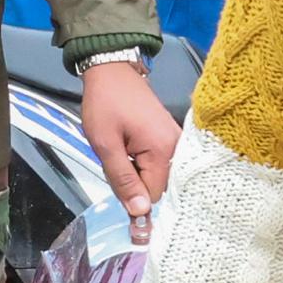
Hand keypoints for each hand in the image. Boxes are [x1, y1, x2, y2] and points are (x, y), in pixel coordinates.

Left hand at [76, 55, 178, 242]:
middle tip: (116, 159)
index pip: (153, 195)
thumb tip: (139, 212)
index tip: (115, 183)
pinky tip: (128, 148)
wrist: (113, 71)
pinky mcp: (170, 138)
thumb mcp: (105, 144)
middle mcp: (177, 148)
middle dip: (133, 183)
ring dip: (135, 172)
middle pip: (157, 187)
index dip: (131, 196)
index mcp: (164, 150)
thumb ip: (122, 180)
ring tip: (121, 149)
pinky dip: (140, 162)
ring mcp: (175, 142)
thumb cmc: (106, 102)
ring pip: (156, 176)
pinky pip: (157, 164)